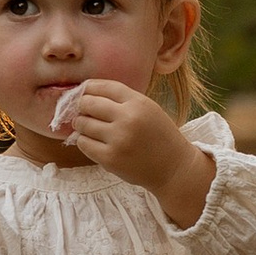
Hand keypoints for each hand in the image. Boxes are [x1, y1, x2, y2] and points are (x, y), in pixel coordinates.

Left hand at [57, 77, 212, 229]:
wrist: (173, 167)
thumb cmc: (159, 136)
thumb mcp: (148, 109)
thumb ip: (123, 100)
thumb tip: (87, 93)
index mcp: (138, 103)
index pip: (104, 87)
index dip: (89, 87)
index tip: (83, 91)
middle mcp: (128, 118)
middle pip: (88, 103)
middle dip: (81, 106)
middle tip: (83, 111)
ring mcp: (118, 139)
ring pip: (83, 123)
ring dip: (81, 124)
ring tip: (88, 127)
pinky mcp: (110, 158)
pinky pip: (83, 143)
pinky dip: (84, 141)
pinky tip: (93, 141)